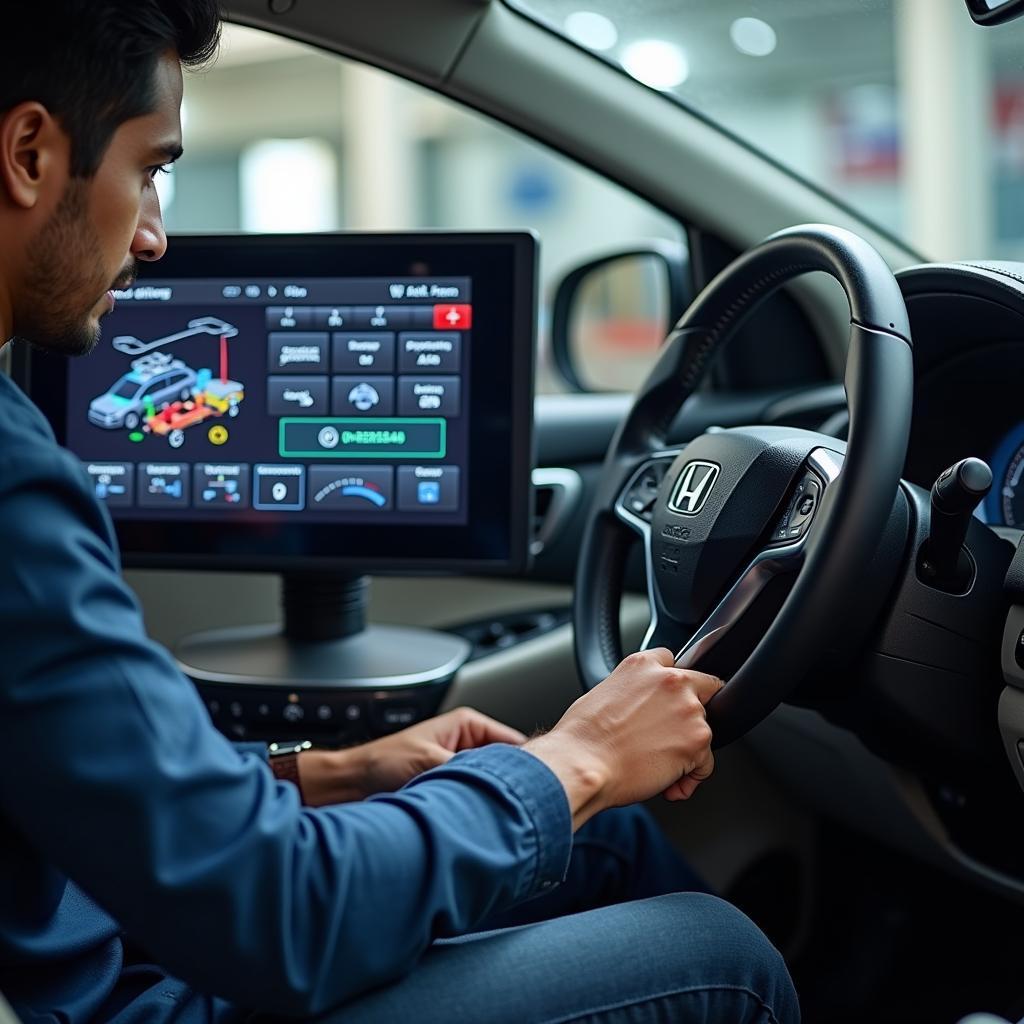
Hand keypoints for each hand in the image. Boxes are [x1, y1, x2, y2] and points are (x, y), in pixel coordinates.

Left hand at [298, 707, 526, 806]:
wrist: (349, 786)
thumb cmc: (379, 764)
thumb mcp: (430, 763)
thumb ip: (467, 771)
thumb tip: (497, 785)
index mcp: (468, 725)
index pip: (515, 743)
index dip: (529, 765)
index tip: (541, 786)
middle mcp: (468, 744)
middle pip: (507, 767)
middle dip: (512, 786)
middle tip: (522, 807)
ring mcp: (461, 768)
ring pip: (492, 786)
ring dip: (493, 800)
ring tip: (498, 815)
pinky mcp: (452, 791)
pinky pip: (476, 800)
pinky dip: (480, 810)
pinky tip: (482, 823)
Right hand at [524, 649, 722, 829]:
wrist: (583, 764)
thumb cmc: (583, 737)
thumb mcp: (602, 692)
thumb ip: (633, 689)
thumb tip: (640, 706)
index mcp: (643, 665)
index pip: (673, 662)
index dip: (671, 686)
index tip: (667, 701)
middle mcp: (671, 680)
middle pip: (701, 691)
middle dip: (687, 714)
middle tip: (666, 736)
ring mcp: (688, 709)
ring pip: (703, 729)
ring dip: (688, 748)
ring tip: (659, 767)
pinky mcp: (697, 740)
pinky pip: (706, 762)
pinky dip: (692, 776)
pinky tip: (670, 784)